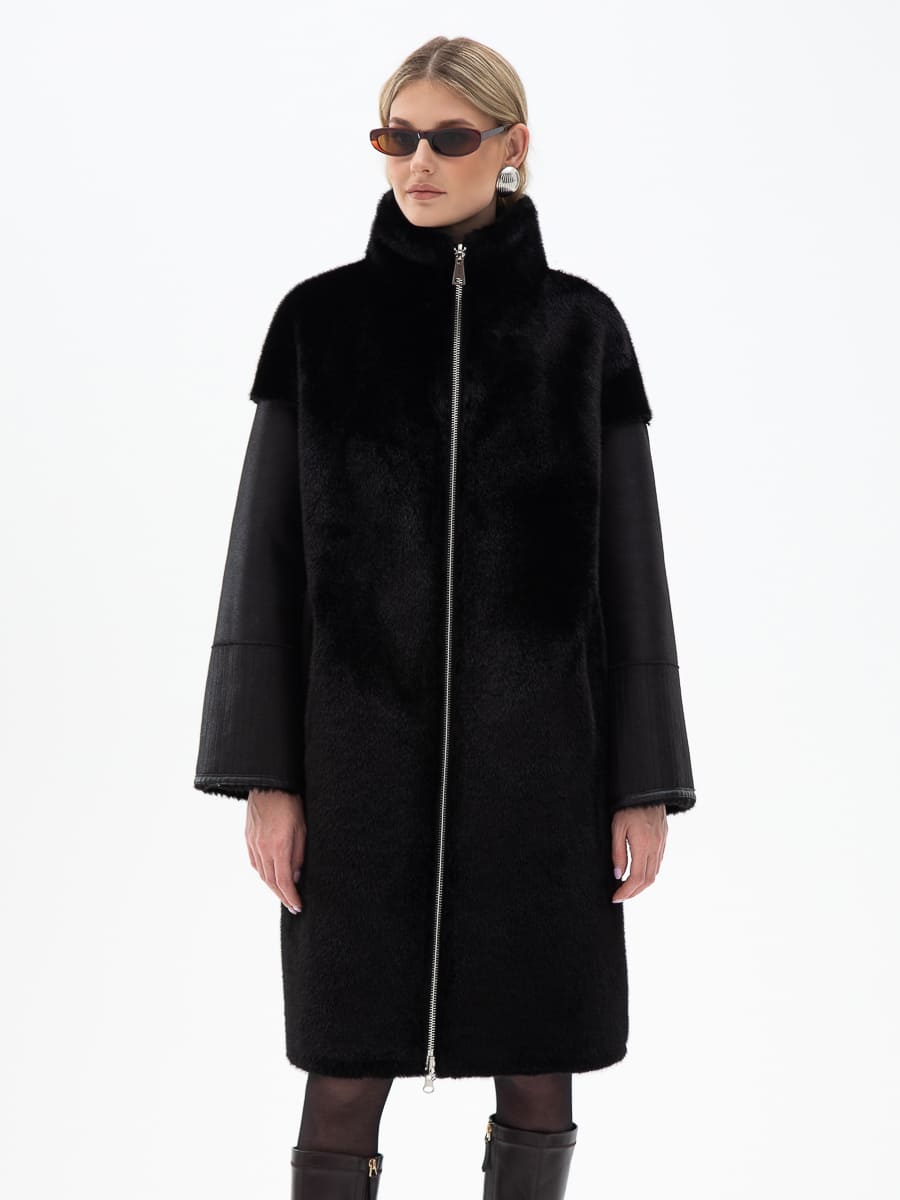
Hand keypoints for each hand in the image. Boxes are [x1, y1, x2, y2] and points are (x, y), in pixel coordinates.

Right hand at [246, 789, 306, 914]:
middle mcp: (262, 848)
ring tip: (283, 895)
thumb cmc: (290, 803)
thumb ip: (298, 855)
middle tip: (292, 906)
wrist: (269, 783)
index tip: (298, 906)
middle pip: (271, 881)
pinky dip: (262, 873)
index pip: (283, 881)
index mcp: (278, 846)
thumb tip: (294, 877)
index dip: (290, 896)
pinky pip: (254, 862)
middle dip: (282, 896)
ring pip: (261, 873)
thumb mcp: (302, 828)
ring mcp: (252, 843)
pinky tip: (270, 877)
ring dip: (272, 887)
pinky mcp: (247, 838)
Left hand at [610, 803, 666, 902]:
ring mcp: (662, 844)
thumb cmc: (627, 807)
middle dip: (633, 892)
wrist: (647, 790)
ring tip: (628, 888)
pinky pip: (658, 863)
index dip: (626, 891)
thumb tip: (617, 875)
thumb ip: (618, 852)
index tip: (615, 897)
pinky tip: (638, 873)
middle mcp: (655, 847)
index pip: (636, 877)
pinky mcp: (664, 839)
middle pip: (647, 880)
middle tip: (620, 896)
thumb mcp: (616, 828)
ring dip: (642, 885)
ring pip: (655, 873)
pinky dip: (649, 873)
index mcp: (643, 845)